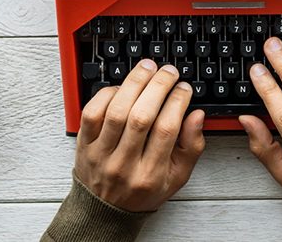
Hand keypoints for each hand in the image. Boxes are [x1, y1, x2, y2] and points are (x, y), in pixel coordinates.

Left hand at [74, 59, 204, 211]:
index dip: (177, 102)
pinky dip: (107, 94)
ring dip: (133, 84)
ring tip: (148, 69)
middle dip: (158, 87)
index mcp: (150, 174)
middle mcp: (124, 165)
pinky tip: (122, 87)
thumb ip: (192, 147)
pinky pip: (91, 113)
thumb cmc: (143, 191)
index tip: (184, 88)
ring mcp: (101, 154)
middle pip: (141, 117)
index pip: (166, 130)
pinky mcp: (84, 145)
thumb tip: (197, 115)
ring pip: (116, 111)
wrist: (105, 212)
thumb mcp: (177, 177)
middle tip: (168, 72)